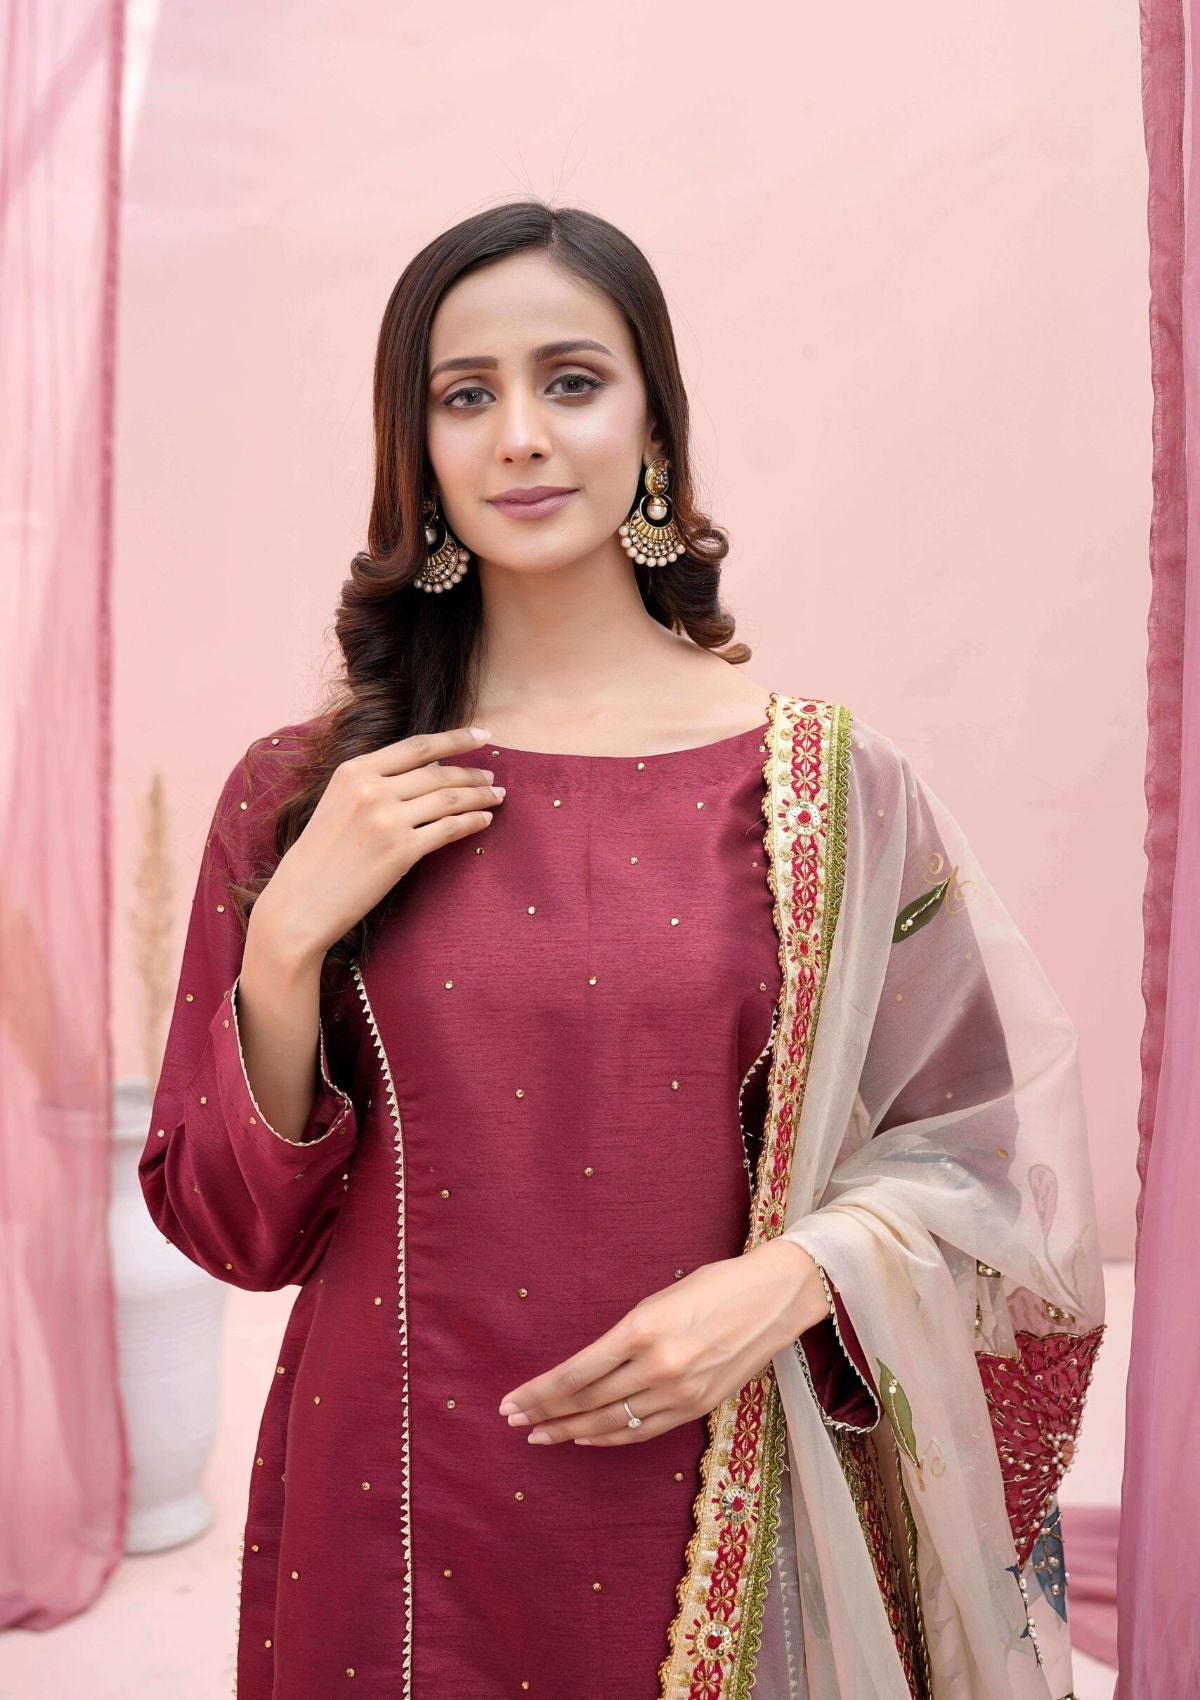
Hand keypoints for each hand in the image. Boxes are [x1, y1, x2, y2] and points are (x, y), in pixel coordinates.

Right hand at [252, 724, 505, 961]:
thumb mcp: (335, 803)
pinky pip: (448, 829)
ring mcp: (387, 819)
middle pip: (438, 771)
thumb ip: (371, 783)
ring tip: (496, 796)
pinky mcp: (401, 851)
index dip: (455, 738)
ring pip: (448, 797)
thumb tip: (423, 770)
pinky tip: (484, 820)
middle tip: (492, 776)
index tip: (481, 736)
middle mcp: (371, 789)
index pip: (416, 746)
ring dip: (479, 795)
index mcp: (352, 771)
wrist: (299, 904)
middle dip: (472, 772)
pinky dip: (472, 822)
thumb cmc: (317, 858)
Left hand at [496, 1237, 829, 1446]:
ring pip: (612, 1423)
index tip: (511, 1402)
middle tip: (514, 1422)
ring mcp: (680, 1392)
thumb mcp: (658, 1299)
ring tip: (540, 1435)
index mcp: (642, 1329)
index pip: (575, 1373)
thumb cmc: (713, 1285)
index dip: (539, 1392)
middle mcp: (658, 1366)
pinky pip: (643, 1431)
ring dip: (571, 1431)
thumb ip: (623, 1336)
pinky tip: (585, 1438)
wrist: (774, 1297)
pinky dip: (610, 1438)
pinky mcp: (698, 1408)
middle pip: (587, 1402)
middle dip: (546, 1414)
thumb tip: (583, 1369)